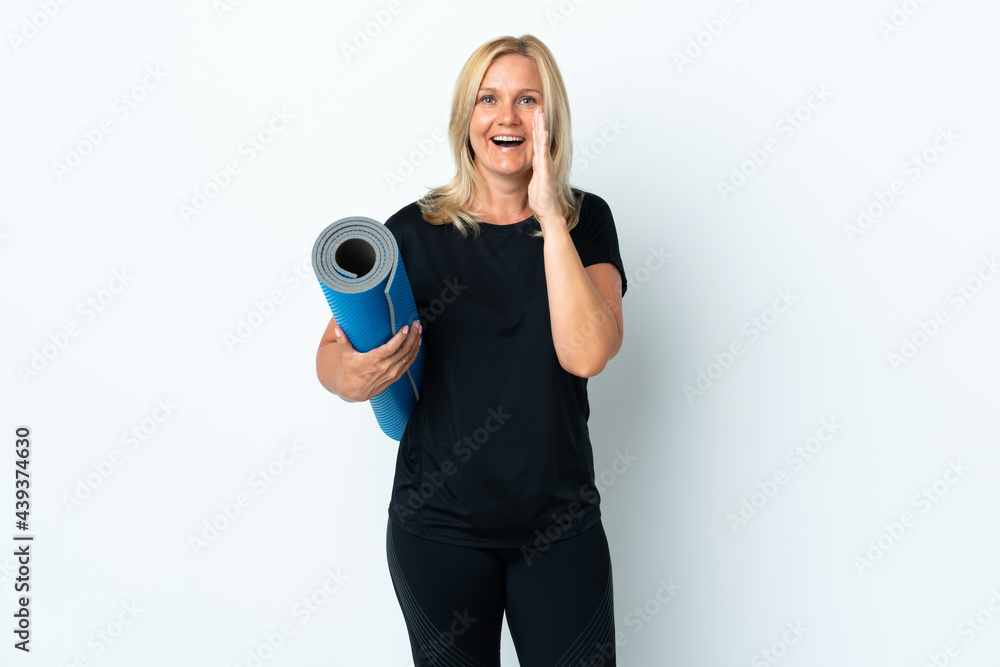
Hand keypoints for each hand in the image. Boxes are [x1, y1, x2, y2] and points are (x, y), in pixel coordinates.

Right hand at [334, 319, 421, 401]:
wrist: (354, 391)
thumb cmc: (350, 372)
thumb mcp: (346, 356)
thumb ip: (342, 341)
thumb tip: (337, 328)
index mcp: (373, 360)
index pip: (391, 348)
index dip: (400, 337)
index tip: (406, 327)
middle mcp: (385, 367)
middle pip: (403, 350)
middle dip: (412, 335)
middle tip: (416, 323)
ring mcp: (392, 373)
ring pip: (408, 356)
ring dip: (415, 342)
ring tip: (419, 330)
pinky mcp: (396, 376)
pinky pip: (409, 363)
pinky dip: (415, 353)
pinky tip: (417, 344)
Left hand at [527, 107, 561, 229]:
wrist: (548, 211)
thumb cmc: (541, 198)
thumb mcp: (534, 180)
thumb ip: (534, 169)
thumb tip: (531, 163)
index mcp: (542, 162)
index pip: (538, 141)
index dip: (537, 127)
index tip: (535, 114)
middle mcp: (546, 162)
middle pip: (541, 138)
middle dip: (540, 122)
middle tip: (538, 107)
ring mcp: (546, 166)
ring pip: (543, 143)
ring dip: (541, 128)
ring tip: (540, 114)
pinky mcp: (545, 173)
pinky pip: (543, 156)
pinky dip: (543, 144)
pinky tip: (542, 134)